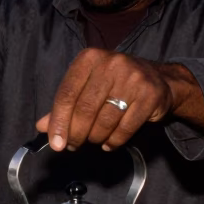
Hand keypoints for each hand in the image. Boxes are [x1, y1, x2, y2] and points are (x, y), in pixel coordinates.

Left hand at [36, 49, 203, 150]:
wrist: (160, 80)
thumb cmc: (116, 84)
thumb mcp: (88, 87)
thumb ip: (65, 105)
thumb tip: (43, 127)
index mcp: (90, 58)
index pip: (67, 94)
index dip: (59, 122)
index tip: (55, 143)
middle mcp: (111, 64)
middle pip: (85, 109)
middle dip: (76, 134)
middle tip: (74, 145)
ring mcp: (133, 78)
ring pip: (105, 121)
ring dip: (95, 138)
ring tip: (94, 140)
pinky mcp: (150, 95)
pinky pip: (125, 128)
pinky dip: (113, 141)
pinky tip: (109, 143)